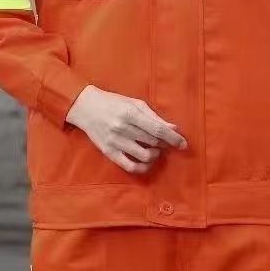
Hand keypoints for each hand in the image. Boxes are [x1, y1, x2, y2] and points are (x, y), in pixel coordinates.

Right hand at [65, 86, 186, 173]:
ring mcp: (115, 142)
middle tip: (166, 142)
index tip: (183, 144)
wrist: (85, 107)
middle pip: (153, 142)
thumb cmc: (113, 103)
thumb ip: (153, 117)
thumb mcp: (134, 103)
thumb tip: (173, 128)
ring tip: (155, 150)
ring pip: (145, 156)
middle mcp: (123, 129)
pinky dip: (143, 167)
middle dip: (165, 144)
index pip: (158, 129)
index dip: (173, 138)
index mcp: (130, 114)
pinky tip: (147, 162)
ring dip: (155, 155)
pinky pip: (130, 167)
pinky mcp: (109, 152)